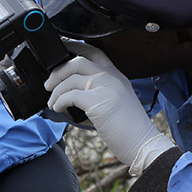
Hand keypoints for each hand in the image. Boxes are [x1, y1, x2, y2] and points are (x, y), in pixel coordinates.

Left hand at [44, 42, 174, 175]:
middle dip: (58, 71)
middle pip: (77, 61)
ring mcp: (106, 88)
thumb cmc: (129, 129)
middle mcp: (112, 77)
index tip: (60, 49)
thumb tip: (71, 92)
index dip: (74, 47)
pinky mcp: (98, 102)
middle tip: (48, 84)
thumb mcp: (116, 102)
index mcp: (117, 76)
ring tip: (52, 103)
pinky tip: (58, 109)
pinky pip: (70, 95)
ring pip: (70, 79)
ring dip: (55, 91)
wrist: (143, 144)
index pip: (94, 51)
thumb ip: (98, 92)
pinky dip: (59, 102)